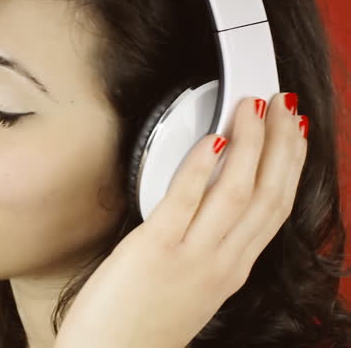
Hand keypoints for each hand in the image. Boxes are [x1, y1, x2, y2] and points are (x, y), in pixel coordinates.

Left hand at [53, 92, 308, 347]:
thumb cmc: (138, 328)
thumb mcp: (187, 289)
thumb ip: (201, 251)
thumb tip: (201, 210)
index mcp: (229, 270)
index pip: (274, 210)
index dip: (289, 167)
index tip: (293, 135)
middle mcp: (221, 263)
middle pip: (269, 195)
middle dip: (280, 145)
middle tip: (283, 106)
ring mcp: (193, 257)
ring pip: (239, 192)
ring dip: (250, 143)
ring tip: (252, 108)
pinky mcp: (156, 249)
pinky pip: (186, 199)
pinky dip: (200, 166)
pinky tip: (210, 140)